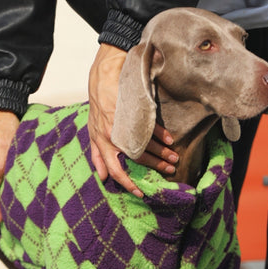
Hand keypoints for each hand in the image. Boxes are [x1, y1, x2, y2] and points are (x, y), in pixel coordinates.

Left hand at [88, 44, 178, 195]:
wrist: (103, 76)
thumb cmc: (97, 105)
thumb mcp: (92, 132)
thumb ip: (97, 155)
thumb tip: (102, 177)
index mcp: (102, 143)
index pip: (115, 170)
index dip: (127, 183)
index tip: (140, 193)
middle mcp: (111, 136)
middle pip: (136, 158)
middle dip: (155, 166)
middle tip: (169, 170)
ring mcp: (123, 124)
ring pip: (145, 143)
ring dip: (162, 152)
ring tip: (174, 157)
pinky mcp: (133, 110)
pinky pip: (150, 126)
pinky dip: (161, 134)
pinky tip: (170, 140)